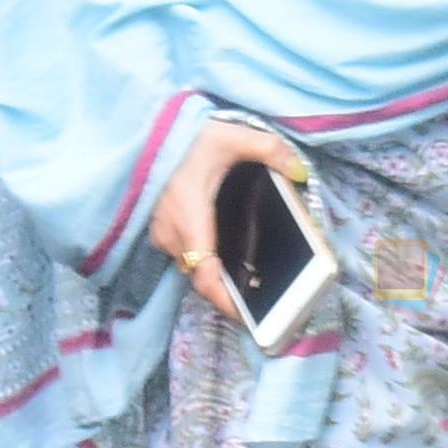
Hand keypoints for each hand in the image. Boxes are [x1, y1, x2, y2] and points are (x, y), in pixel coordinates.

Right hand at [148, 115, 310, 324]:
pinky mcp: (159, 228)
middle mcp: (173, 234)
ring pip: (193, 262)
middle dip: (228, 284)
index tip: (247, 315)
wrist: (147, 132)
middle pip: (204, 274)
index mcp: (191, 219)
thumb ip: (269, 150)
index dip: (225, 301)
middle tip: (262, 288)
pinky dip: (204, 250)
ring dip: (215, 265)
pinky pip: (184, 250)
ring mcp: (162, 233)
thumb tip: (300, 170)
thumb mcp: (231, 137)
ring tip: (247, 267)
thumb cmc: (186, 138)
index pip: (205, 276)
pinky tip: (224, 241)